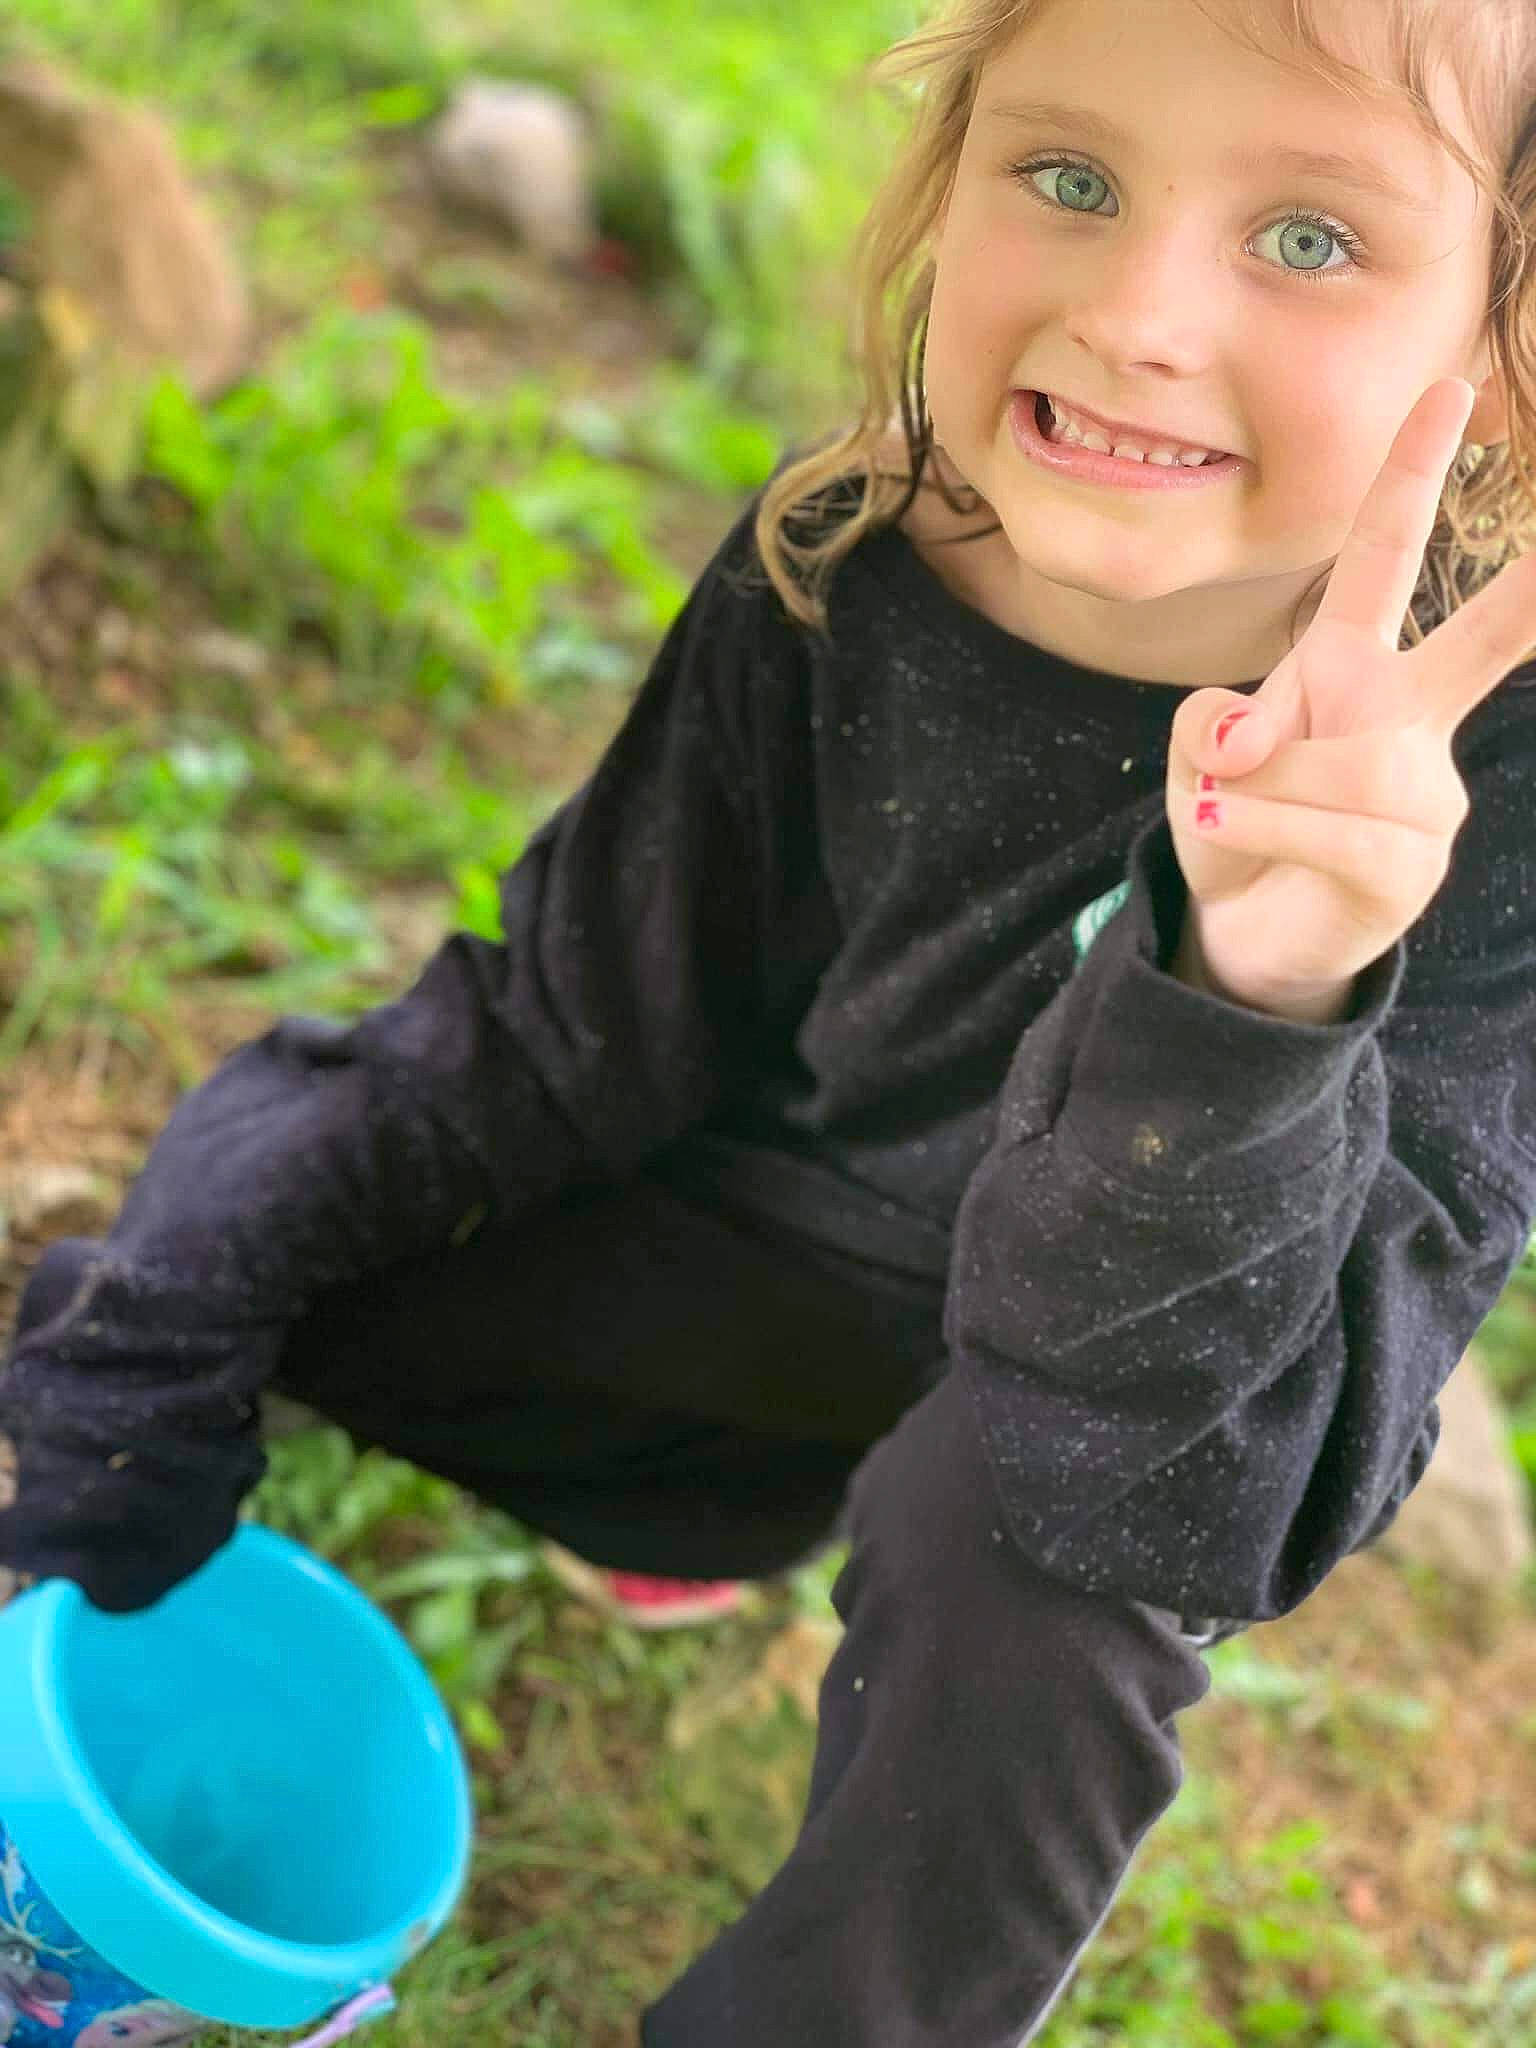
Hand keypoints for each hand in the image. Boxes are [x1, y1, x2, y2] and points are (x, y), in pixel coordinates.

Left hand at [1166, 378, 1535, 1022]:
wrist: (1242, 933)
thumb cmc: (1237, 824)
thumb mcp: (1200, 760)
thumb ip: (1215, 725)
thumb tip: (1253, 735)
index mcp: (1352, 667)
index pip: (1383, 560)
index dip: (1411, 475)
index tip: (1447, 388)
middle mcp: (1405, 718)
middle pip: (1479, 642)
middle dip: (1532, 592)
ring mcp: (1423, 794)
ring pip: (1339, 762)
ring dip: (1261, 786)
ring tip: (1226, 809)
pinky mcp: (1410, 865)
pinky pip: (1330, 826)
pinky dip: (1260, 824)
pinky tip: (1226, 827)